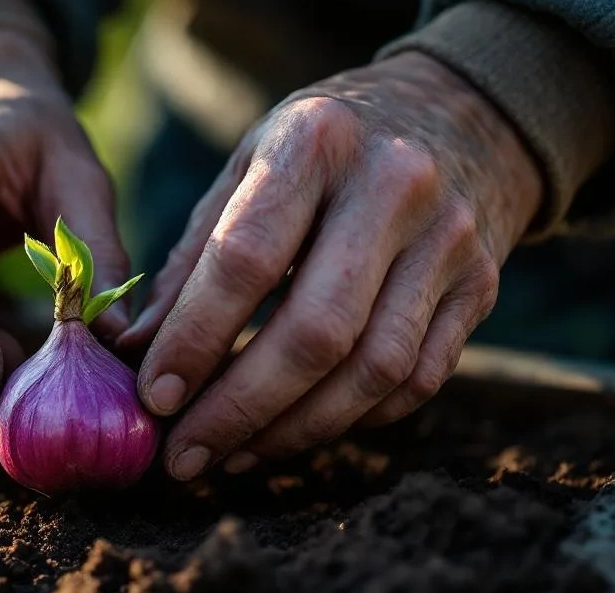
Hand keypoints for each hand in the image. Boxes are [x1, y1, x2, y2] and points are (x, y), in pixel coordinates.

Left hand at [117, 51, 542, 478]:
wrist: (459, 113)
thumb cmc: (323, 150)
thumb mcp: (246, 167)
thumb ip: (190, 260)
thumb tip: (133, 352)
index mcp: (314, 143)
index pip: (245, 261)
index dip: (195, 339)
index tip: (155, 399)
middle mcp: (393, 187)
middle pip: (316, 332)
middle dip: (240, 409)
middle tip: (185, 456)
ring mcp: (448, 240)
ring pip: (374, 370)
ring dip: (294, 430)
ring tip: (232, 455)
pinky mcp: (481, 287)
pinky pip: (417, 381)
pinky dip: (351, 420)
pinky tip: (295, 433)